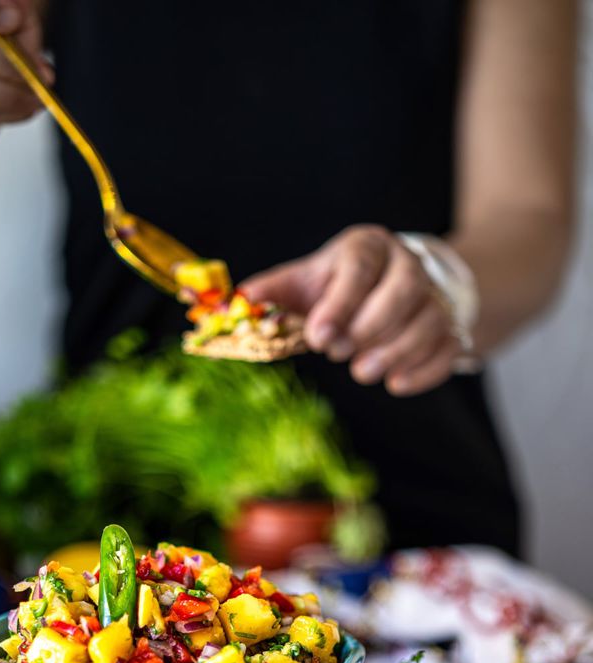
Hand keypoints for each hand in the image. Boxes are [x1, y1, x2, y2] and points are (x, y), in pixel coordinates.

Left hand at [242, 226, 461, 395]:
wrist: (389, 285)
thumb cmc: (338, 285)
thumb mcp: (306, 281)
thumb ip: (276, 290)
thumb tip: (242, 299)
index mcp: (368, 248)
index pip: (360, 267)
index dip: (339, 303)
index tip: (317, 337)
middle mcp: (407, 265)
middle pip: (404, 289)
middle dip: (370, 326)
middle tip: (340, 353)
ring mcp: (434, 296)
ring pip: (429, 320)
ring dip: (396, 351)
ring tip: (363, 372)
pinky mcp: (449, 327)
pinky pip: (449, 347)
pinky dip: (425, 370)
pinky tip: (396, 385)